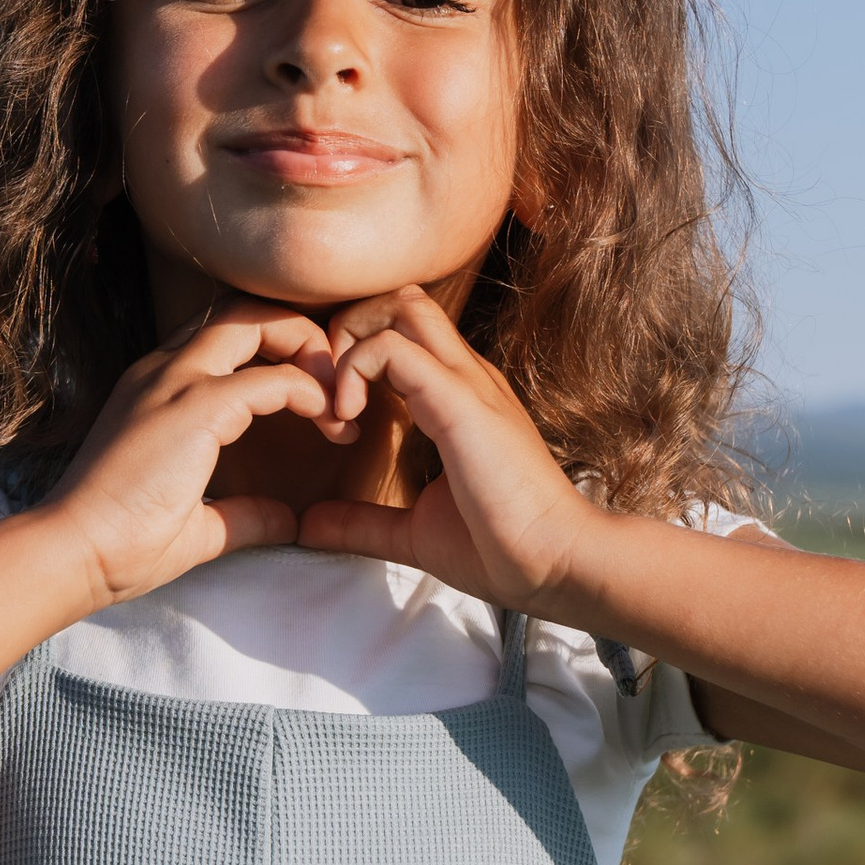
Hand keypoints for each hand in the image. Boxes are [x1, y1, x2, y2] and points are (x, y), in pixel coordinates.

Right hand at [39, 302, 345, 607]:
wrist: (74, 554)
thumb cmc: (120, 546)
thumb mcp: (197, 526)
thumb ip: (243, 514)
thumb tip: (288, 521)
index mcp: (157, 388)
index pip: (225, 336)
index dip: (278, 355)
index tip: (318, 407)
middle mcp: (163, 370)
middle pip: (243, 310)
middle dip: (299, 334)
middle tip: (335, 386)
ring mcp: (175, 382)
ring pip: (255, 320)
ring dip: (307, 349)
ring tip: (338, 398)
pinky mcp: (194, 407)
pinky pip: (272, 378)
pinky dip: (310, 391)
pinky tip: (330, 423)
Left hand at [293, 285, 597, 611]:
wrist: (554, 563)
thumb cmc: (499, 549)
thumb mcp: (414, 532)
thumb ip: (362, 522)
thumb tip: (309, 524)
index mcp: (459, 395)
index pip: (405, 331)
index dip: (357, 354)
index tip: (334, 415)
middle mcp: (465, 375)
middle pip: (405, 300)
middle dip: (351, 328)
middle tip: (328, 391)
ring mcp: (466, 382)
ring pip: (403, 306)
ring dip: (352, 340)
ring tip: (338, 402)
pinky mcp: (460, 400)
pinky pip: (393, 349)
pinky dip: (355, 370)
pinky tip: (348, 419)